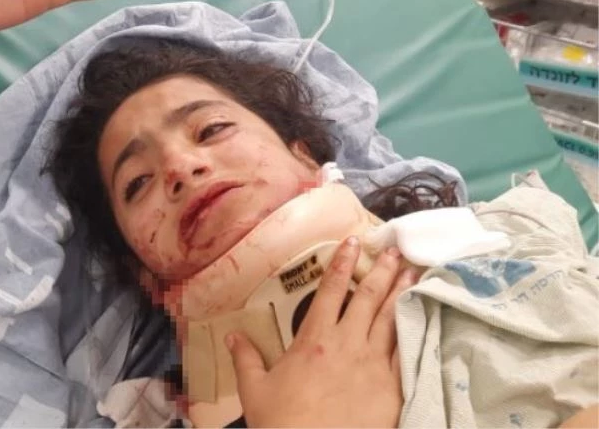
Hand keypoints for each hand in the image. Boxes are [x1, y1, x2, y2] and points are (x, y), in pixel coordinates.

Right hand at [226, 238, 414, 427]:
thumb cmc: (282, 423)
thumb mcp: (255, 390)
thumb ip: (246, 359)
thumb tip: (233, 336)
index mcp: (314, 339)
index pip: (331, 290)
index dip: (343, 264)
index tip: (353, 242)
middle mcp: (347, 344)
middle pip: (368, 298)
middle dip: (382, 270)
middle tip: (396, 250)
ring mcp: (373, 365)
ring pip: (391, 319)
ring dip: (402, 292)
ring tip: (413, 272)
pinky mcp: (392, 388)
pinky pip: (406, 352)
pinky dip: (413, 330)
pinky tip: (420, 316)